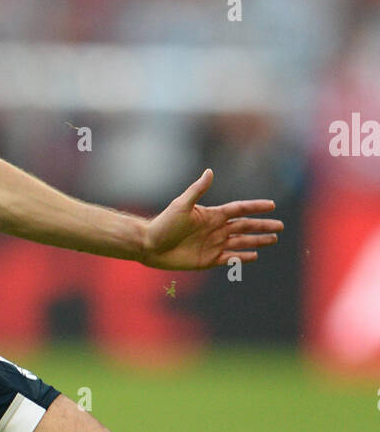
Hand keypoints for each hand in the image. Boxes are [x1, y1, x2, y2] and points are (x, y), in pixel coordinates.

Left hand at [142, 169, 282, 270]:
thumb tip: (210, 171)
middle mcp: (216, 229)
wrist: (150, 245)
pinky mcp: (208, 260)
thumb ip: (197, 190)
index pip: (239, 209)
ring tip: (273, 240)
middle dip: (263, 226)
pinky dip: (242, 257)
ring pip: (241, 242)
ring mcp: (213, 244)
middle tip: (280, 226)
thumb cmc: (163, 223)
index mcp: (212, 215)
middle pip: (245, 226)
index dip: (255, 207)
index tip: (272, 205)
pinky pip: (230, 258)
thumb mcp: (181, 205)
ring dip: (257, 241)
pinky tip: (254, 255)